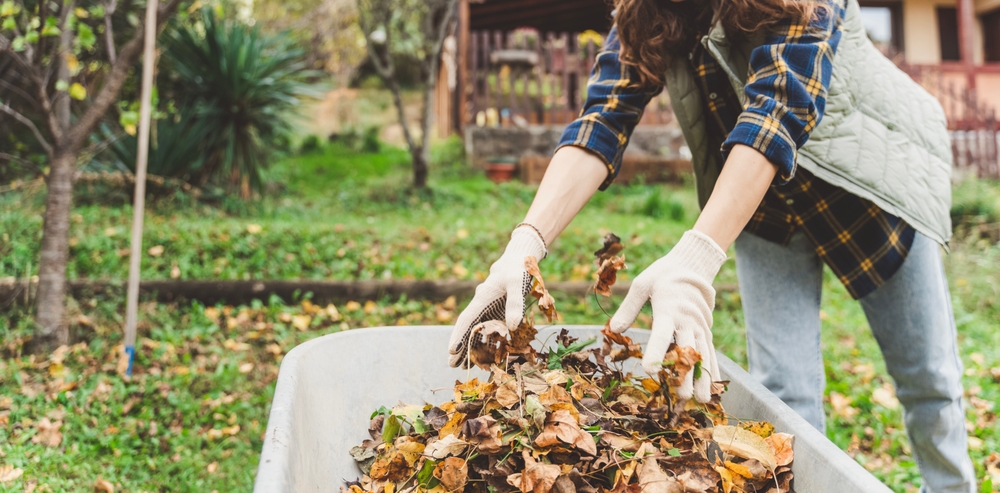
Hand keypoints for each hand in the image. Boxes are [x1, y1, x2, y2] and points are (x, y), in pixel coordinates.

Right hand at [448, 226, 546, 367]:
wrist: (519, 260)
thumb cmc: (518, 269)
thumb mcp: (518, 283)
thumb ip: (515, 303)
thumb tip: (512, 326)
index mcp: (483, 298)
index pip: (467, 319)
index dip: (459, 335)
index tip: (452, 350)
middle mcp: (482, 305)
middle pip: (467, 328)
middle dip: (460, 346)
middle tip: (452, 365)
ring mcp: (489, 309)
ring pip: (476, 331)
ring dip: (470, 347)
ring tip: (463, 365)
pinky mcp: (497, 312)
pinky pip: (488, 329)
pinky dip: (484, 342)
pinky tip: (484, 355)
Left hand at [609, 230, 726, 401]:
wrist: (692, 265)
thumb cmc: (662, 276)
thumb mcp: (641, 284)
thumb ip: (628, 307)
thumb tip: (615, 329)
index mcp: (669, 309)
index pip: (662, 334)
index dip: (656, 352)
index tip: (650, 370)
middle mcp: (687, 320)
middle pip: (687, 350)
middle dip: (685, 374)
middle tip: (682, 396)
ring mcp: (699, 326)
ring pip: (703, 355)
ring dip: (702, 378)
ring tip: (701, 400)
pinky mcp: (706, 330)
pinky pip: (711, 352)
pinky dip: (713, 370)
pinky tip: (713, 388)